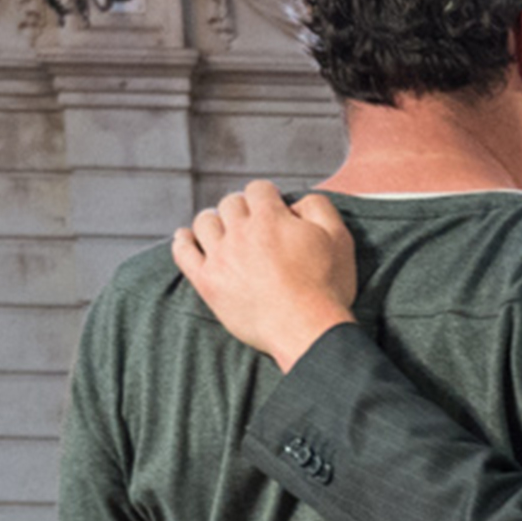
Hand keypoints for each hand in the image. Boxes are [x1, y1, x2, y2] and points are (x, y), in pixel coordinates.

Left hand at [171, 183, 360, 373]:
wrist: (307, 331)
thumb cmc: (327, 287)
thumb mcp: (339, 238)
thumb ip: (317, 206)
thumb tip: (295, 202)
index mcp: (270, 217)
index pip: (258, 189)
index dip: (268, 197)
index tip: (275, 210)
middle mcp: (240, 232)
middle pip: (230, 203)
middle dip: (243, 209)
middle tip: (254, 226)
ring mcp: (220, 257)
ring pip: (204, 222)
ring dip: (215, 222)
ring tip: (226, 233)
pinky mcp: (207, 282)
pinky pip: (183, 253)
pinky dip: (182, 241)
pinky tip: (187, 238)